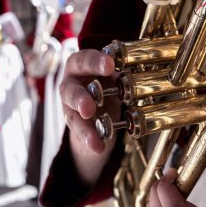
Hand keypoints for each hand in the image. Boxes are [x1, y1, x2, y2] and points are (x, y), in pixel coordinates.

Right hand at [59, 49, 120, 184]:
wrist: (98, 106)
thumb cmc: (106, 84)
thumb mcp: (113, 77)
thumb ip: (119, 74)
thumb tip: (136, 71)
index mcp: (80, 65)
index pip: (84, 60)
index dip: (95, 62)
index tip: (109, 65)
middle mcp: (71, 84)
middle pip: (70, 89)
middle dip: (79, 98)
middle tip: (89, 107)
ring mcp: (69, 105)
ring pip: (72, 115)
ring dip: (83, 126)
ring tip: (92, 138)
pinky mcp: (74, 122)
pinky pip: (80, 132)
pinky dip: (89, 139)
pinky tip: (97, 146)